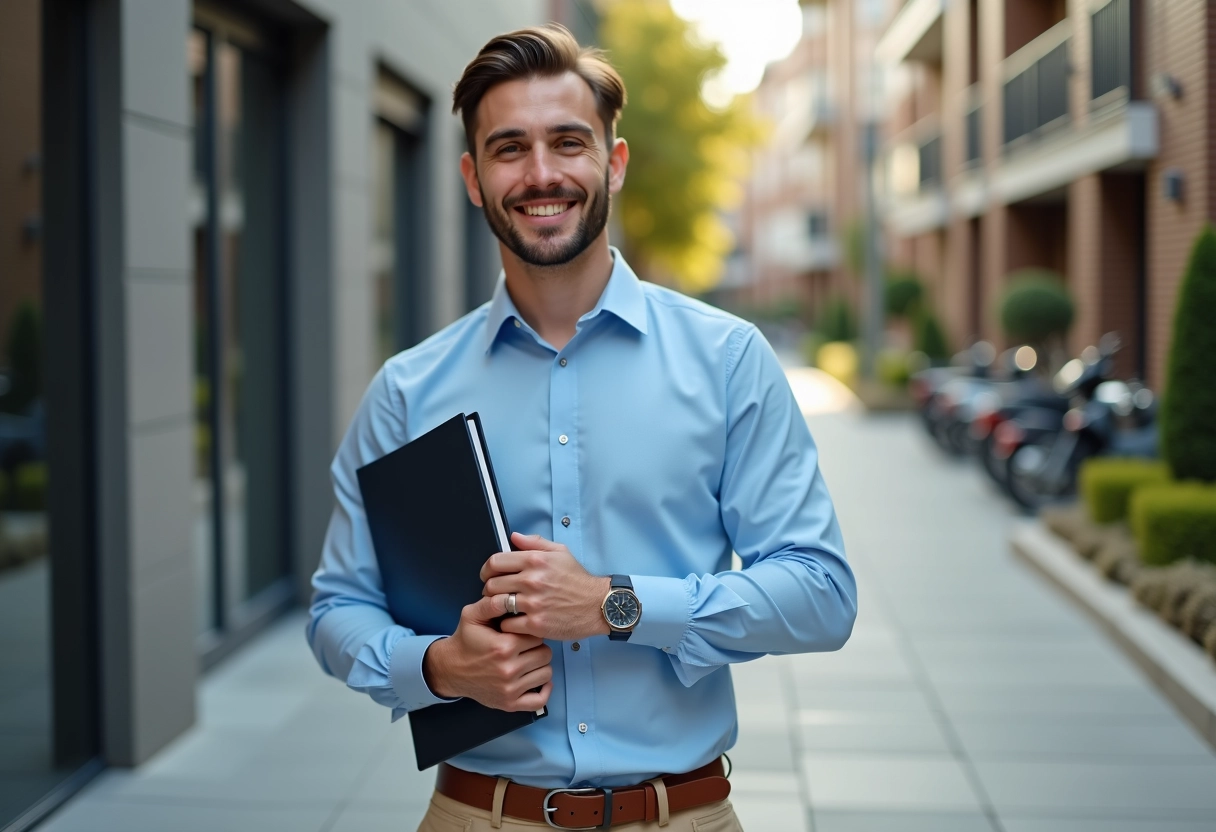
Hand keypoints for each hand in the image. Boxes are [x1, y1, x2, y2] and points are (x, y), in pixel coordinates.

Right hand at [422, 594, 552, 711]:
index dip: (532, 631)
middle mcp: (509, 670)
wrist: (450, 669)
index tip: (523, 632)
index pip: (537, 635)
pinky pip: (540, 700)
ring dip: (540, 666)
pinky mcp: (510, 704)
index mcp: (504, 647)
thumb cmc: (465, 641)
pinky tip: (535, 678)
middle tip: (525, 646)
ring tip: (527, 660)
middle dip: (537, 647)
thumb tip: (510, 595)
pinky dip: (543, 690)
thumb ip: (493, 603)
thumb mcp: (472, 615)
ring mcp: (510, 689)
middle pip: (545, 654)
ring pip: (546, 673)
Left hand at [481, 532, 611, 640]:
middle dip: (490, 590)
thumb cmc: (579, 580)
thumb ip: (535, 542)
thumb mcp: (560, 553)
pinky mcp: (537, 624)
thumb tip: (514, 537)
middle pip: (492, 585)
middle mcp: (532, 580)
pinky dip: (508, 625)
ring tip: (504, 609)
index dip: (486, 570)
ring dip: (497, 608)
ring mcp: (533, 603)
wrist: (598, 605)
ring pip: (497, 605)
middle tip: (496, 595)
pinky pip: (508, 625)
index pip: (495, 562)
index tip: (488, 576)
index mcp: (535, 560)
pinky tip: (516, 622)